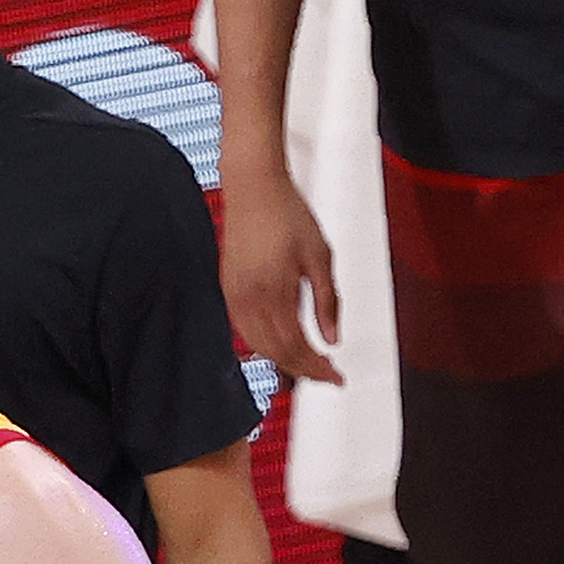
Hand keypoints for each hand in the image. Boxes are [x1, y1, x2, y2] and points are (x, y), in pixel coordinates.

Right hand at [220, 162, 341, 386]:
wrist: (254, 187)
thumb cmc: (285, 212)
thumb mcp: (320, 256)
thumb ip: (327, 301)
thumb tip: (333, 338)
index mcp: (274, 291)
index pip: (296, 346)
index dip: (317, 368)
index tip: (336, 376)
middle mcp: (249, 298)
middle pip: (277, 353)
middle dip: (303, 369)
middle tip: (326, 375)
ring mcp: (234, 296)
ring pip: (258, 347)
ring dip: (284, 361)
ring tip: (308, 365)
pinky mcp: (228, 289)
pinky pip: (244, 331)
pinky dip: (264, 346)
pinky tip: (280, 346)